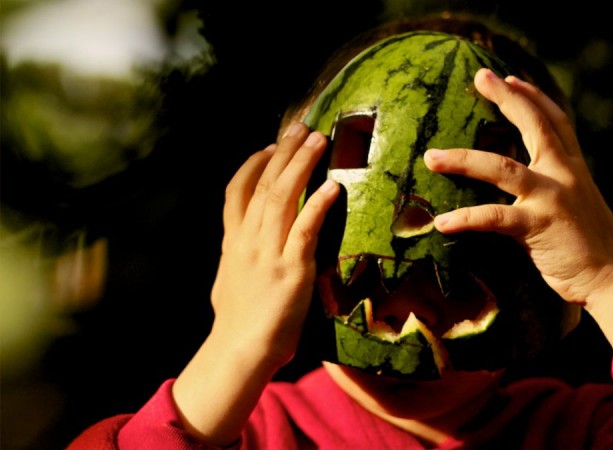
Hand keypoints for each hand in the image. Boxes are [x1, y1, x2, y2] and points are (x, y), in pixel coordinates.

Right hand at [173, 122, 338, 444]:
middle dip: (283, 152)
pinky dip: (317, 205)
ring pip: (282, 197)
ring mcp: (269, 251)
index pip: (237, 190)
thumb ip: (238, 255)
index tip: (270, 145)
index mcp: (233, 240)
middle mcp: (248, 239)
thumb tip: (244, 245)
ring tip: (317, 140)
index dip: (254, 164)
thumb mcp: (229, 279)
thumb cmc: (237, 321)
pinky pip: (305, 229)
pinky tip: (331, 187)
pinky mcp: (291, 268)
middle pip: (264, 184)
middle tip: (301, 127)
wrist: (240, 350)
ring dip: (300, 165)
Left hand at [425, 69, 612, 362]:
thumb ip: (561, 184)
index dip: (534, 97)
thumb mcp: (581, 202)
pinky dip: (466, 218)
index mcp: (573, 168)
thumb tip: (541, 176)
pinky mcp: (538, 226)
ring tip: (431, 156)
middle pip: (534, 126)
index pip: (555, 121)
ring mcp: (551, 199)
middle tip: (480, 77)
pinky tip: (442, 222)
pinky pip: (494, 218)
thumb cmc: (591, 245)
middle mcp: (563, 175)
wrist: (610, 278)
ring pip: (501, 168)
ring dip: (463, 159)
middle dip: (507, 99)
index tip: (511, 78)